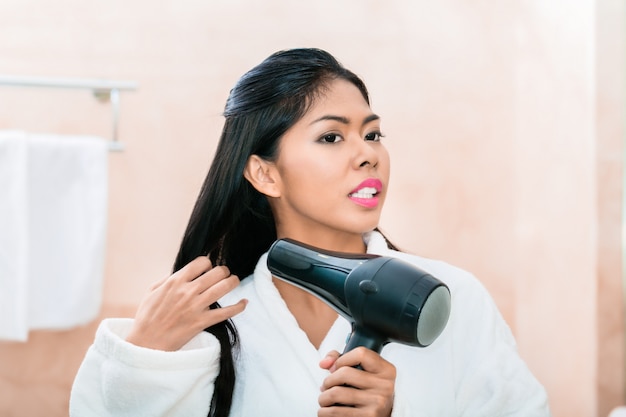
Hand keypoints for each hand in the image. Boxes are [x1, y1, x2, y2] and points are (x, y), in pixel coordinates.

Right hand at [126, 257, 246, 350]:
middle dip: (223, 271)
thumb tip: (182, 272)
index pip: (201, 262)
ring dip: (233, 282)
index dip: (208, 264)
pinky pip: (227, 312)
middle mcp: (188, 291)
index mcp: (175, 281)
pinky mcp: (202, 322)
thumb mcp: (152, 291)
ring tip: (234, 282)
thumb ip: (168, 278)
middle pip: (217, 272)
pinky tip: (244, 303)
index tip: (208, 269)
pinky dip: (239, 306)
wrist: (146, 342)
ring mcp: (196, 307)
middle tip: (224, 275)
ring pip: (224, 287)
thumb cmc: (147, 317)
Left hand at [318, 348, 395, 416]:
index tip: (336, 367)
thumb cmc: (369, 391)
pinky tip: (328, 410)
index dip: (342, 359)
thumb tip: (324, 363)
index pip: (361, 354)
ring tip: (326, 399)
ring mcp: (376, 403)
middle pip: (344, 373)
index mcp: (386, 370)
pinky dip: (325, 412)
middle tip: (326, 386)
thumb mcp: (365, 371)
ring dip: (324, 398)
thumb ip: (342, 359)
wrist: (383, 416)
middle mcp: (384, 386)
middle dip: (328, 381)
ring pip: (336, 393)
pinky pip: (335, 412)